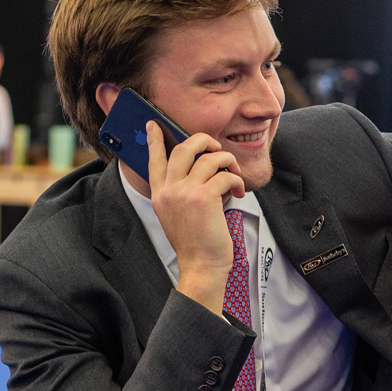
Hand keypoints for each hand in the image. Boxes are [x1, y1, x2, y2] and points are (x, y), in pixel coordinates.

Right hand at [146, 122, 245, 315]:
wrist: (201, 266)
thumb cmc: (195, 243)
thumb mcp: (177, 215)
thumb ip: (181, 192)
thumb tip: (201, 169)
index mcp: (160, 194)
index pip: (154, 159)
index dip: (154, 140)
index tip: (153, 124)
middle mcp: (169, 190)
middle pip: (183, 148)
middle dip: (203, 140)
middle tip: (216, 147)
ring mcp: (184, 192)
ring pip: (209, 158)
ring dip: (227, 162)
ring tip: (234, 174)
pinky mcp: (204, 198)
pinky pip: (225, 175)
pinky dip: (236, 180)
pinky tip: (238, 192)